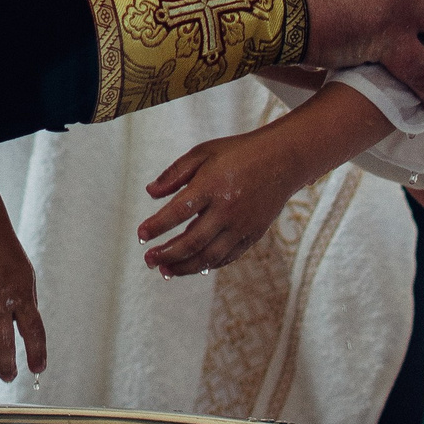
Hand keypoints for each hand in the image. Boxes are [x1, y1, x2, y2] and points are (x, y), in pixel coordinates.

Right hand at [0, 197, 48, 381]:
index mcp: (20, 294)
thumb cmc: (5, 253)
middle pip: (3, 345)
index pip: (33, 333)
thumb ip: (25, 305)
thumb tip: (23, 335)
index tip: (37, 369)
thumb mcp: (26, 276)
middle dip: (7, 367)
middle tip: (8, 377)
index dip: (37, 355)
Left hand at [139, 135, 297, 275]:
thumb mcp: (203, 153)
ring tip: (165, 270)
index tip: (141, 235)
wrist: (282, 160)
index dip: (157, 226)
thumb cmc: (237, 153)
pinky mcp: (253, 235)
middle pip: (191, 241)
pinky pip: (227, 257)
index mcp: (211, 186)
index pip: (177, 212)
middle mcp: (227, 209)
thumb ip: (175, 173)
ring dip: (184, 267)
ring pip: (209, 256)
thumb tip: (150, 192)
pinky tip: (191, 265)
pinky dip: (207, 265)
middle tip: (148, 260)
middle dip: (166, 254)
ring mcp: (241, 225)